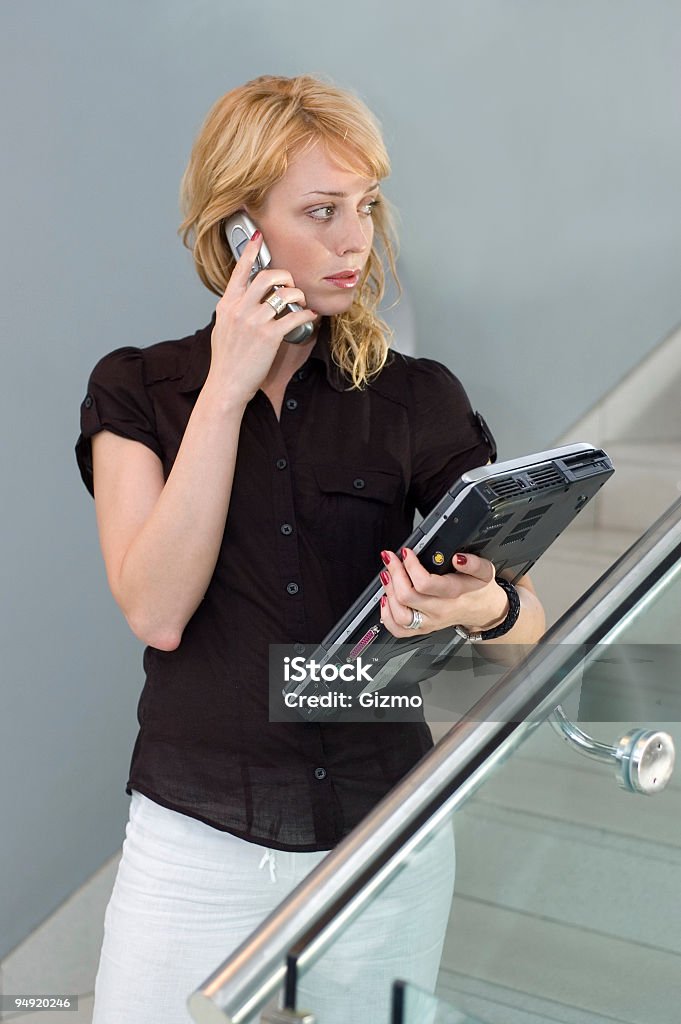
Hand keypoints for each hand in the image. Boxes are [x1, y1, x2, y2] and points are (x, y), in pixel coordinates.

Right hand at [205, 232, 317, 405]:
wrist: (226, 385)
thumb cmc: (225, 361)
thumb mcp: (221, 329)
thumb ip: (232, 311)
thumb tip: (241, 301)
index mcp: (227, 305)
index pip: (239, 271)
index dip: (250, 251)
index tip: (258, 237)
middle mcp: (240, 309)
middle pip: (266, 277)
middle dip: (283, 276)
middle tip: (290, 284)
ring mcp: (254, 321)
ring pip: (284, 294)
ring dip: (297, 296)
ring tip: (300, 303)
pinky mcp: (269, 336)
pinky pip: (295, 316)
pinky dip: (307, 315)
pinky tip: (310, 317)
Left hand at [378, 549, 508, 638]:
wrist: (483, 611)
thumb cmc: (479, 590)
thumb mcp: (484, 571)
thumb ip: (473, 563)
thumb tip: (458, 558)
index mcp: (453, 594)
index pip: (424, 583)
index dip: (410, 565)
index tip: (406, 553)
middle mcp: (439, 610)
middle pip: (407, 597)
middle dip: (394, 573)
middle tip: (392, 559)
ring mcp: (429, 621)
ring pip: (400, 614)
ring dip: (388, 592)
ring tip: (387, 576)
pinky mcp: (422, 628)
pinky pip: (399, 630)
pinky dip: (387, 616)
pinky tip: (387, 600)